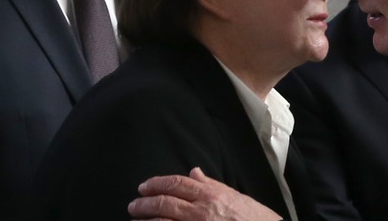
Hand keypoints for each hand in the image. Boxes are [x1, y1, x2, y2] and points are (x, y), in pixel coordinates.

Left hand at [128, 167, 281, 220]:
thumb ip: (211, 184)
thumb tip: (194, 172)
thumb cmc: (253, 217)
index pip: (177, 184)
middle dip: (145, 204)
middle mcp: (202, 210)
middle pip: (165, 203)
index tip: (143, 187)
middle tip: (133, 206)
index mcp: (211, 194)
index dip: (156, 183)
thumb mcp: (234, 196)